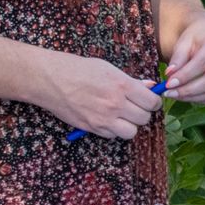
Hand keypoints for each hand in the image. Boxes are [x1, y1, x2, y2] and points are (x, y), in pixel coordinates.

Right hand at [38, 54, 166, 138]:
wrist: (50, 79)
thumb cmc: (78, 69)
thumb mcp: (108, 68)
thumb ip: (131, 81)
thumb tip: (151, 87)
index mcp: (122, 85)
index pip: (152, 102)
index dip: (154, 102)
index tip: (150, 101)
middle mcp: (115, 104)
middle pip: (144, 118)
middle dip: (142, 113)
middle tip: (135, 107)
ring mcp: (103, 118)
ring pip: (131, 132)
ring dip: (130, 125)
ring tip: (122, 116)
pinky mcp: (92, 128)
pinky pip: (113, 136)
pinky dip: (113, 130)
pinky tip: (107, 119)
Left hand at [161, 11, 204, 103]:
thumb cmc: (196, 40)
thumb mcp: (184, 42)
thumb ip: (178, 58)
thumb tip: (170, 74)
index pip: (201, 64)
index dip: (184, 76)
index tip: (168, 84)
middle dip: (188, 90)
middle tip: (169, 94)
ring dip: (194, 98)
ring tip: (176, 96)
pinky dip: (203, 100)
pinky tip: (189, 97)